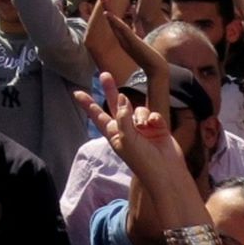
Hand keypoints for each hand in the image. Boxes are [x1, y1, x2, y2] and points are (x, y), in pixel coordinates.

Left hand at [75, 72, 183, 188]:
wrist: (166, 170)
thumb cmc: (142, 159)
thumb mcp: (125, 138)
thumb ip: (122, 117)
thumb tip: (123, 97)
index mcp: (113, 133)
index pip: (98, 115)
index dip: (88, 104)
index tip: (77, 92)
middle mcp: (126, 128)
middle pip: (117, 105)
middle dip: (111, 90)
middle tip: (105, 74)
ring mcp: (142, 127)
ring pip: (138, 109)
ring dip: (141, 115)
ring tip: (145, 128)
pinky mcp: (157, 126)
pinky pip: (153, 114)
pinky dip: (155, 119)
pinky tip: (157, 126)